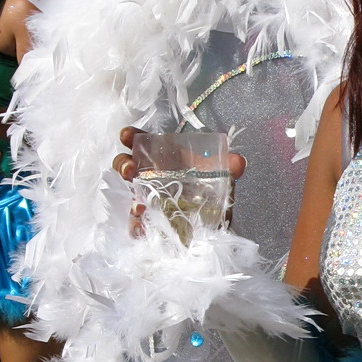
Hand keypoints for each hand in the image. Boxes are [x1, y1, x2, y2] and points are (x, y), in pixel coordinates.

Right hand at [114, 126, 246, 237]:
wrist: (215, 226)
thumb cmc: (211, 193)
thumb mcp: (222, 178)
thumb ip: (230, 168)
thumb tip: (238, 161)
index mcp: (165, 159)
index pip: (142, 143)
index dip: (132, 136)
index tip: (127, 135)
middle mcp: (151, 177)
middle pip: (127, 165)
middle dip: (123, 164)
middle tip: (129, 169)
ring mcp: (147, 200)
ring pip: (128, 194)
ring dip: (129, 198)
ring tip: (138, 203)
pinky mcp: (148, 223)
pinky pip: (136, 223)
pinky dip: (136, 224)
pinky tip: (144, 224)